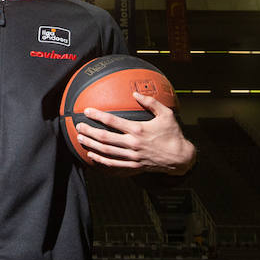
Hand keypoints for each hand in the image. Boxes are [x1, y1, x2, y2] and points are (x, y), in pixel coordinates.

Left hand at [76, 92, 195, 174]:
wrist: (180, 158)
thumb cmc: (173, 134)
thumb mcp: (166, 114)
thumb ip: (151, 102)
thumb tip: (135, 94)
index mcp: (138, 130)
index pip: (113, 121)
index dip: (98, 116)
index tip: (87, 111)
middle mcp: (133, 144)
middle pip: (105, 138)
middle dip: (89, 131)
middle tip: (78, 126)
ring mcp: (132, 156)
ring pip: (106, 151)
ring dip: (91, 145)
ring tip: (80, 139)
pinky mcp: (133, 165)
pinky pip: (113, 163)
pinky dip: (101, 159)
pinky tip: (92, 155)